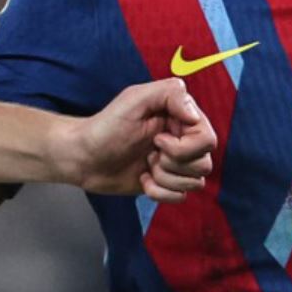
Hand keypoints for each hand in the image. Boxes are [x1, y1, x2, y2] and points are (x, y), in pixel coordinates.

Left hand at [58, 78, 215, 201]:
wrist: (83, 157)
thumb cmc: (106, 125)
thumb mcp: (135, 99)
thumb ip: (169, 93)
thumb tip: (195, 115)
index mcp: (180, 117)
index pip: (208, 138)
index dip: (185, 145)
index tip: (157, 138)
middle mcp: (181, 139)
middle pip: (205, 163)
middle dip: (174, 163)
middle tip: (150, 152)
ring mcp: (174, 163)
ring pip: (195, 183)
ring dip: (166, 178)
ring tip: (145, 165)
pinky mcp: (165, 183)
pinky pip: (180, 197)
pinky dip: (159, 192)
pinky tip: (142, 179)